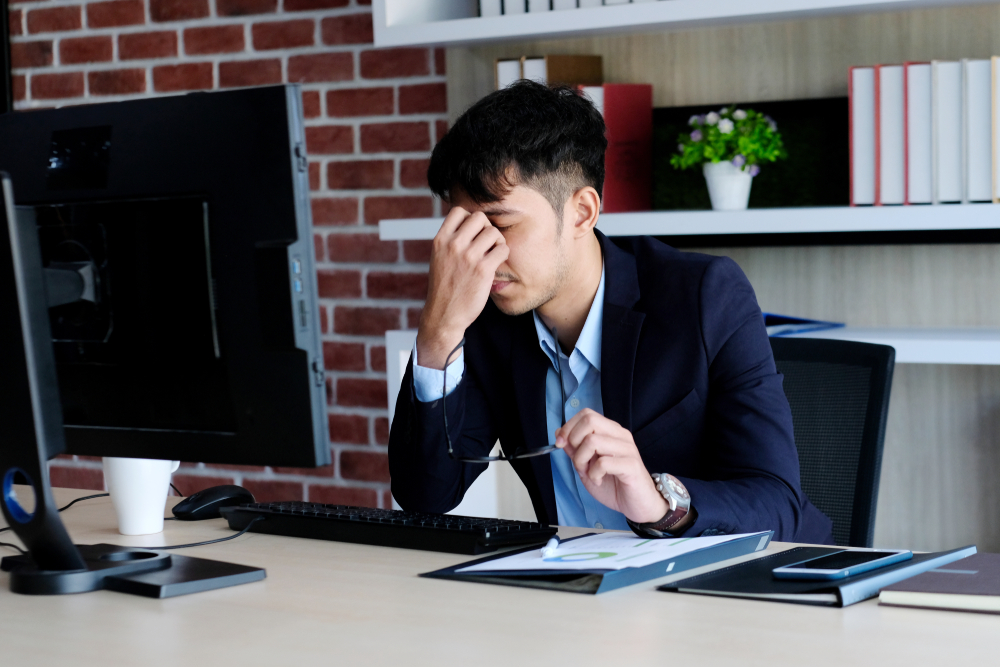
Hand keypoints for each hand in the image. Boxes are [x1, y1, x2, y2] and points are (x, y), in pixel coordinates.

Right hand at [416, 207, 508, 369]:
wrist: (444, 315)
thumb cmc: (444, 287)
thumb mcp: (439, 258)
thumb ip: (450, 240)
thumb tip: (469, 223)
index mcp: (440, 240)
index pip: (459, 211)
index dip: (470, 219)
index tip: (473, 233)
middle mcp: (453, 245)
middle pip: (479, 217)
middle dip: (486, 228)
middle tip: (486, 243)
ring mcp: (468, 257)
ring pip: (493, 232)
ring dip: (497, 241)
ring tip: (493, 253)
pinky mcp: (483, 269)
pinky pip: (502, 249)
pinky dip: (503, 254)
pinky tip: (496, 263)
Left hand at [555, 409, 668, 523]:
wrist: (638, 505)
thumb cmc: (614, 485)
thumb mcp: (586, 467)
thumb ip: (574, 450)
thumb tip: (559, 432)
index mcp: (610, 431)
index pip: (587, 414)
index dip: (568, 427)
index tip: (560, 443)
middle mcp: (620, 435)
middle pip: (589, 421)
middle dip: (574, 441)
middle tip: (578, 460)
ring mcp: (627, 449)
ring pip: (592, 440)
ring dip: (582, 460)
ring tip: (588, 473)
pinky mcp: (631, 465)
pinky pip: (603, 462)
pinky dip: (594, 474)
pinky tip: (598, 480)